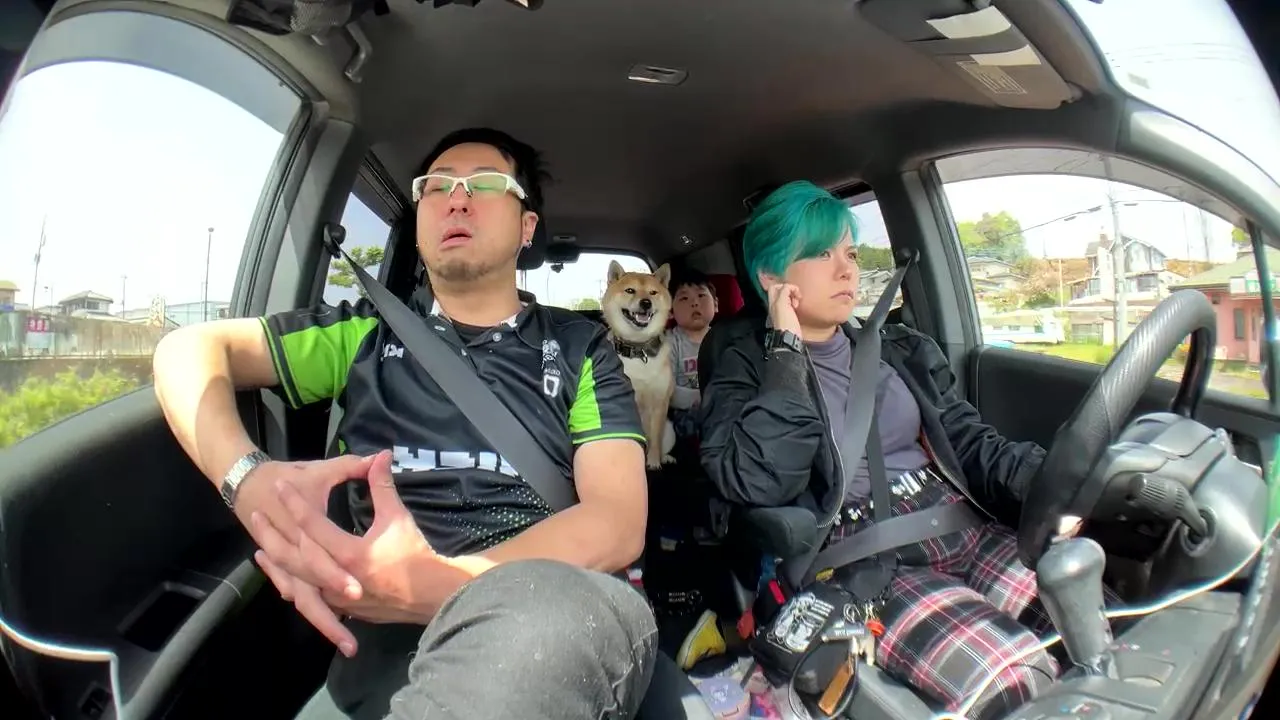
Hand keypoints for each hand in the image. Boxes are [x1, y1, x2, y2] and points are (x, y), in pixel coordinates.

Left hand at [263, 450, 481, 652]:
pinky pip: (308, 598)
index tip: (280, 485)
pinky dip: (292, 585)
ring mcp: (336, 597)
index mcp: (350, 553)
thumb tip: (380, 455)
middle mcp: (335, 578)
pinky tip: (283, 580)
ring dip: (276, 565)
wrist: (431, 595)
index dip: (294, 502)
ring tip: (259, 550)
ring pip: (295, 581)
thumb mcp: (399, 518)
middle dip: (269, 535)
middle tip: (254, 515)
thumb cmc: (415, 555)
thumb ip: (383, 487)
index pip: (312, 524)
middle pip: (291, 556)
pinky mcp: (340, 608)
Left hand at [767, 283, 802, 336]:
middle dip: (790, 291)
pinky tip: (798, 308)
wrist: (789, 338)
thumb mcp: (782, 304)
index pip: (774, 287)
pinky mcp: (788, 316)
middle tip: (796, 296)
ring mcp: (782, 310)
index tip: (792, 291)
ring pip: (787, 298)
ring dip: (794, 297)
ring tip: (797, 303)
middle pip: (781, 291)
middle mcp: (775, 305)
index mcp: (772, 301)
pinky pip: (791, 305)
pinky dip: (795, 304)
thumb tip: (789, 287)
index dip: (784, 285)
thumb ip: (784, 292)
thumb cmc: (786, 321)